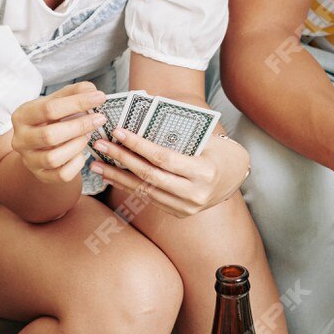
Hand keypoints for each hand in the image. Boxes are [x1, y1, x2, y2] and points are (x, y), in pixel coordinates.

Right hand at [9, 83, 106, 183]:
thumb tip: (93, 92)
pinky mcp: (40, 176)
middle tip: (99, 119)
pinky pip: (61, 175)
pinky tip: (81, 153)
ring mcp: (29, 160)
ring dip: (77, 146)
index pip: (49, 108)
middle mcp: (20, 139)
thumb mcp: (58, 100)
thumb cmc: (50, 118)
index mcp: (22, 116)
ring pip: (54, 158)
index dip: (77, 102)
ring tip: (87, 136)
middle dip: (79, 126)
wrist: (38, 144)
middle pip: (50, 135)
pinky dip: (76, 164)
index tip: (100, 98)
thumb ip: (75, 92)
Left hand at [92, 127, 248, 215]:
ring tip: (96, 164)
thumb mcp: (205, 137)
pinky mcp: (179, 213)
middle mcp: (195, 194)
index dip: (138, 146)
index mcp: (204, 171)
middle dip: (121, 160)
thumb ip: (177, 134)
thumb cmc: (218, 149)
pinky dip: (129, 187)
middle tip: (99, 145)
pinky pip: (149, 199)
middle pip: (149, 176)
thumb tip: (140, 120)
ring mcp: (187, 207)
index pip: (163, 158)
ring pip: (145, 191)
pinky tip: (112, 176)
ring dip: (117, 177)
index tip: (118, 132)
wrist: (236, 175)